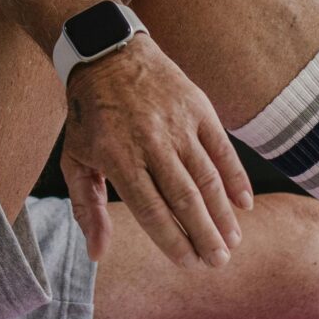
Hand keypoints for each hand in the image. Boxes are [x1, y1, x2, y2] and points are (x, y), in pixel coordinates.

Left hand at [60, 34, 255, 267]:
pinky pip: (222, 148)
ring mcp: (178, 123)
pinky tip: (244, 203)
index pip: (151, 210)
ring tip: (232, 242)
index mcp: (118, 157)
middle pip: (184, 198)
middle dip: (204, 235)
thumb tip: (97, 254)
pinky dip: (235, 177)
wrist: (108, 54)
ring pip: (206, 177)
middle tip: (218, 263)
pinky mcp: (198, 107)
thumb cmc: (89, 116)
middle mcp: (150, 141)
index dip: (172, 240)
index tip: (188, 264)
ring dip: (222, 213)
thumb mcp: (75, 159)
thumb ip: (87, 208)